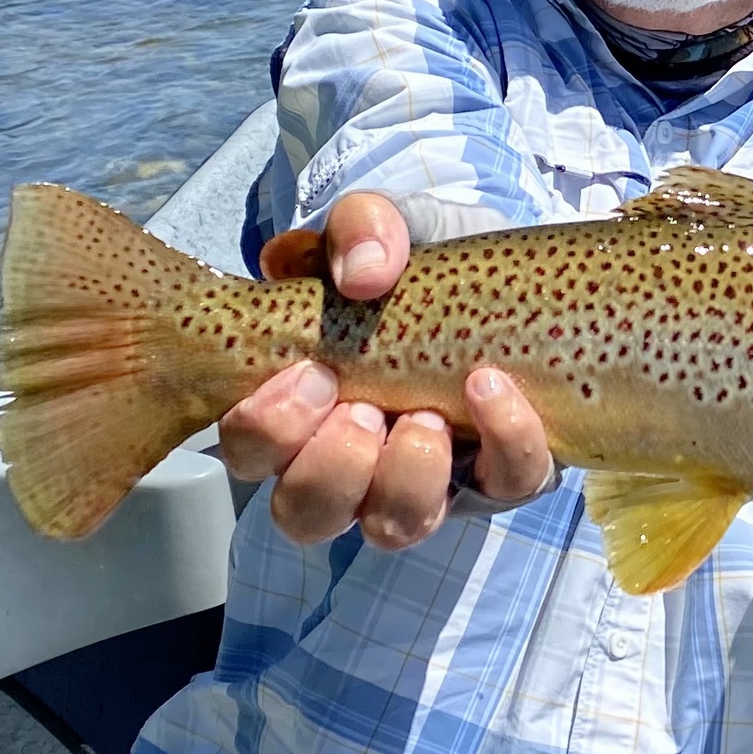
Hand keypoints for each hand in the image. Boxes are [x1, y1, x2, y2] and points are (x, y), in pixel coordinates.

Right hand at [219, 191, 552, 547]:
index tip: (312, 374)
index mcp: (300, 404)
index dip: (267, 429)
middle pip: (305, 513)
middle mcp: (351, 459)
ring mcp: (425, 477)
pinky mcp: (501, 472)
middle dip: (331, 467)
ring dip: (406, 477)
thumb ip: (360, 228)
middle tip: (364, 410)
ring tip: (428, 418)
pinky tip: (496, 390)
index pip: (249, 449)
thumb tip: (364, 271)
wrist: (503, 271)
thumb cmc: (415, 264)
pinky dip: (502, 442)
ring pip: (391, 526)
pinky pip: (503, 485)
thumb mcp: (381, 229)